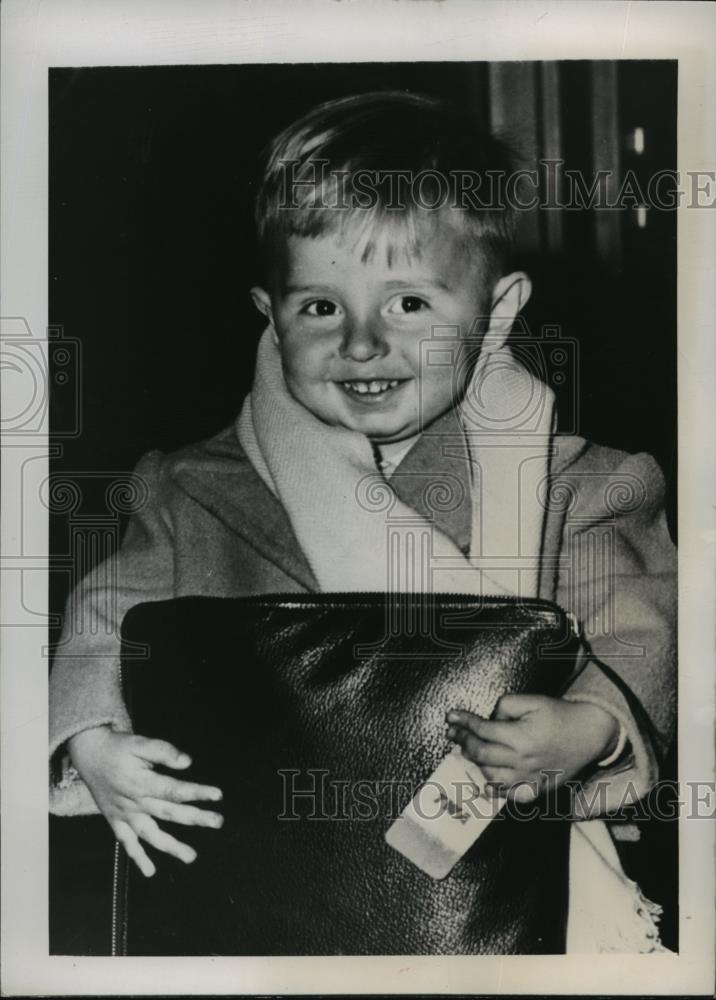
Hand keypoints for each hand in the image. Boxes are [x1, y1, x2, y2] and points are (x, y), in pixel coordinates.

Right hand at [68, 726, 223, 876]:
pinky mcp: (115, 821)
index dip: (196, 792)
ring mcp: (124, 814)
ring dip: (171, 846)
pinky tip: (150, 871)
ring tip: (191, 856)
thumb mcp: (139, 743)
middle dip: (195, 818)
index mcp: (141, 781)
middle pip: (169, 812)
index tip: (217, 795)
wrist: (89, 755)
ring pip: (149, 834)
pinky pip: (126, 843)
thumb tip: (187, 762)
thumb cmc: (119, 748)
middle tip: (218, 822)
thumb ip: (163, 751)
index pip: (173, 790)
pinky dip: (137, 857)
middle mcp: (134, 801)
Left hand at [446, 695, 619, 801]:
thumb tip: (487, 721)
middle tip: (453, 732)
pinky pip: (508, 795)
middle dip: (463, 741)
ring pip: (490, 777)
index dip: (463, 722)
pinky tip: (486, 775)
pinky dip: (493, 787)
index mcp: (522, 738)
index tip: (451, 717)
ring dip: (475, 763)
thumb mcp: (532, 700)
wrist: (589, 734)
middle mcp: (524, 761)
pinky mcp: (536, 789)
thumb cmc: (559, 715)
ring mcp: (530, 779)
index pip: (483, 731)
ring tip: (469, 749)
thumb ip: (504, 707)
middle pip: (481, 755)